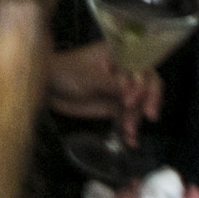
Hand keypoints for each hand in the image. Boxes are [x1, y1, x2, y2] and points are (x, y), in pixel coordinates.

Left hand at [47, 42, 164, 142]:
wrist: (49, 88)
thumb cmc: (65, 73)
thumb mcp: (88, 76)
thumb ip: (110, 83)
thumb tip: (130, 90)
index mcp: (120, 56)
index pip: (143, 68)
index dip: (144, 84)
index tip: (132, 100)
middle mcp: (125, 72)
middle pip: (147, 86)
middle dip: (149, 101)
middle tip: (148, 116)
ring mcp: (121, 91)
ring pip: (138, 105)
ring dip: (136, 119)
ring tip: (128, 131)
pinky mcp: (115, 107)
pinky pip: (128, 117)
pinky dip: (130, 129)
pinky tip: (130, 141)